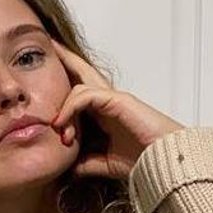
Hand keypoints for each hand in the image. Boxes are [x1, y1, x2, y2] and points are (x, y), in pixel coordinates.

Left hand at [51, 40, 184, 178]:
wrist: (166, 162)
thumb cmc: (143, 160)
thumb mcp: (104, 163)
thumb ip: (85, 162)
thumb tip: (65, 169)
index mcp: (106, 113)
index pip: (81, 90)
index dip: (65, 82)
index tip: (46, 77)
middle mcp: (108, 101)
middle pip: (82, 72)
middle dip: (65, 58)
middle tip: (49, 43)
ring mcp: (114, 98)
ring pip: (78, 87)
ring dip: (63, 109)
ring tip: (59, 130)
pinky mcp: (118, 100)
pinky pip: (86, 95)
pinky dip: (71, 107)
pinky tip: (63, 122)